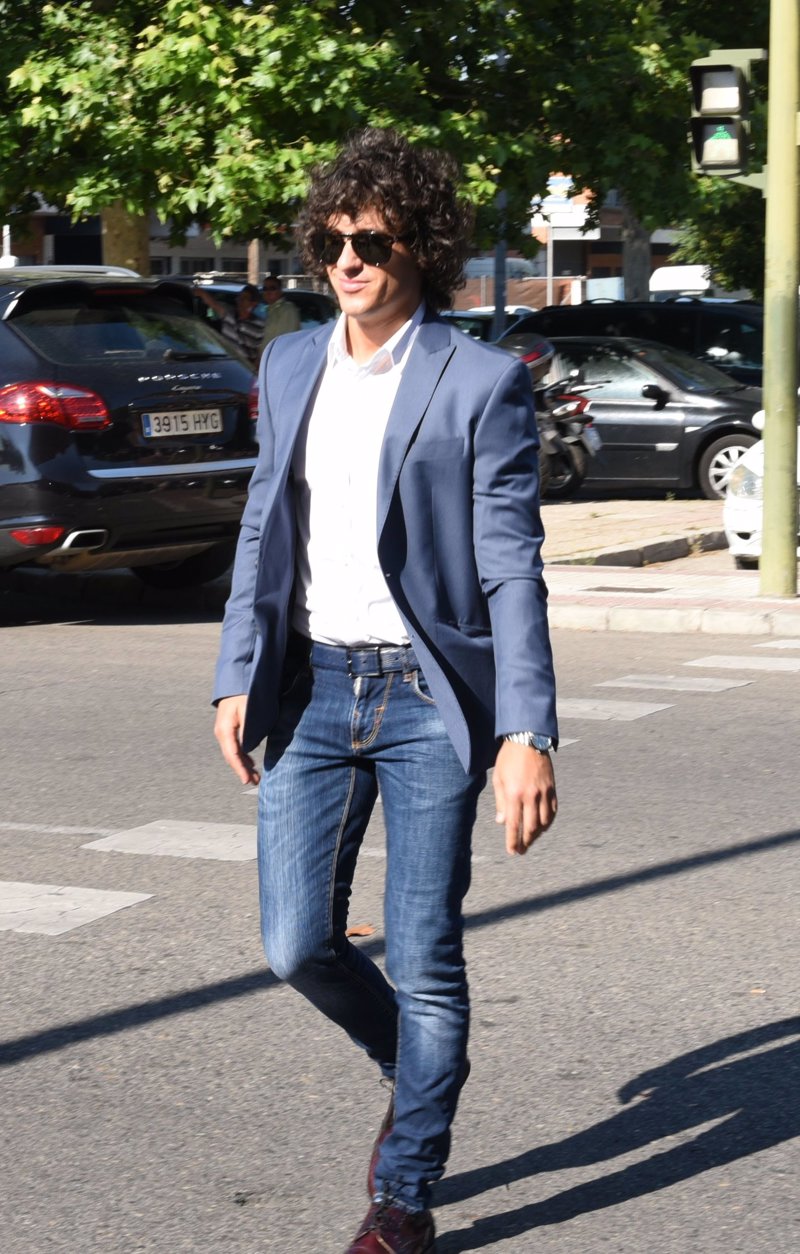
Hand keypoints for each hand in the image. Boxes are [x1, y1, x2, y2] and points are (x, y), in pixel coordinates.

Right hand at [214, 695, 260, 785]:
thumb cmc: (243, 694)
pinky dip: (243, 756)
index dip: (240, 769)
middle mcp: (222, 733)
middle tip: (254, 782)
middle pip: (232, 757)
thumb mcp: (247, 711)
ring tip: (254, 776)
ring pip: (233, 753)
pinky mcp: (229, 729)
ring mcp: (224, 731)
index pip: (233, 755)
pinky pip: (235, 746)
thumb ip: (248, 730)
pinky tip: (250, 762)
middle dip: (243, 770)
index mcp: (225, 730)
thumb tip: (249, 747)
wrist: (236, 681)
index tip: (246, 780)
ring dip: (244, 764)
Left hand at [493, 740, 556, 855]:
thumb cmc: (508, 758)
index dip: (513, 841)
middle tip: (522, 850)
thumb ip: (500, 802)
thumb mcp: (498, 778)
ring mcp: (543, 793)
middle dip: (526, 842)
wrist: (527, 739)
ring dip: (538, 834)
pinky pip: (553, 811)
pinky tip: (543, 826)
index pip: (514, 824)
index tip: (512, 851)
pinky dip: (548, 822)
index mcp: (514, 794)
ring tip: (531, 839)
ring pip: (544, 822)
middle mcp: (530, 796)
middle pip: (531, 827)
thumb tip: (502, 822)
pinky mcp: (552, 788)